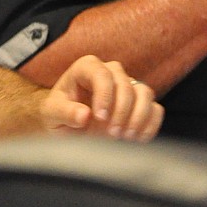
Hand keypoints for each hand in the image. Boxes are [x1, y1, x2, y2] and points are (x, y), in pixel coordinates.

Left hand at [42, 55, 162, 140]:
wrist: (68, 126)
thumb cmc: (57, 115)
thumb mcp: (52, 114)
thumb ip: (65, 113)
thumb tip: (84, 115)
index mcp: (86, 68)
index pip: (102, 74)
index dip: (104, 95)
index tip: (100, 118)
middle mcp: (110, 72)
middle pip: (125, 84)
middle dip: (121, 111)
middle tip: (111, 134)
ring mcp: (127, 86)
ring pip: (145, 93)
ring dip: (138, 117)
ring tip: (126, 137)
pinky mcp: (139, 103)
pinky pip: (155, 108)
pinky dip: (150, 124)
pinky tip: (138, 139)